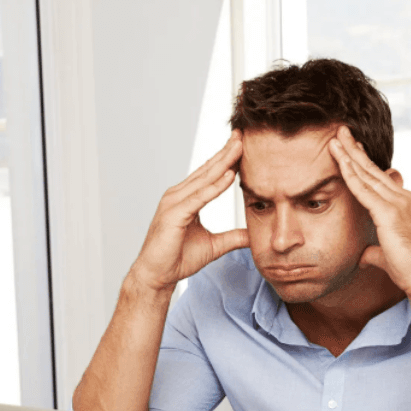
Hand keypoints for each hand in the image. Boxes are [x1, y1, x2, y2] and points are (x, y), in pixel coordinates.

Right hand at [129, 131, 249, 291]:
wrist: (157, 276)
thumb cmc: (177, 259)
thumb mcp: (214, 245)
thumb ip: (233, 237)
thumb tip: (253, 235)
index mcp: (186, 198)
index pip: (209, 174)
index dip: (226, 159)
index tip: (242, 145)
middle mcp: (178, 195)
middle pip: (207, 170)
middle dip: (226, 152)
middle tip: (242, 135)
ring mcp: (174, 202)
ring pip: (204, 179)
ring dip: (223, 162)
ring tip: (239, 147)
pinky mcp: (174, 214)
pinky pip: (199, 197)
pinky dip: (214, 186)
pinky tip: (229, 176)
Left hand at [327, 127, 410, 297]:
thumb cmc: (409, 270)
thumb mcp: (387, 255)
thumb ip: (374, 251)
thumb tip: (364, 255)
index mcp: (403, 204)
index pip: (378, 178)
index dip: (363, 162)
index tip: (351, 148)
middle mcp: (402, 198)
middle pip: (372, 169)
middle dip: (355, 149)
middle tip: (341, 132)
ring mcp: (397, 203)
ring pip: (366, 173)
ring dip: (349, 154)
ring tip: (335, 137)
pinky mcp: (388, 212)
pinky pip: (363, 188)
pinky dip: (350, 172)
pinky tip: (339, 160)